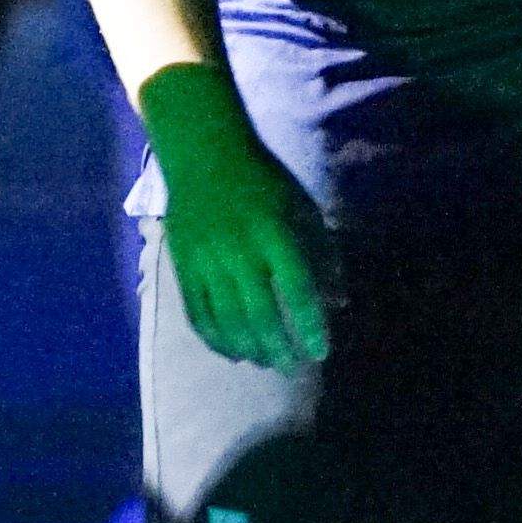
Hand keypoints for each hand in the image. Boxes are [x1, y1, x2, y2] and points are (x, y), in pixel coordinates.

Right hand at [141, 69, 330, 370]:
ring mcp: (207, 261)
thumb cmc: (263, 182)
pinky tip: (230, 352)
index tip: (321, 351)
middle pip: (258, 313)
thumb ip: (322, 255)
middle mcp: (239, 252)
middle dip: (278, 347)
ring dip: (247, 347)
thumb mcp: (303, 209)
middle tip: (291, 366)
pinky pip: (196, 312)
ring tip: (263, 362)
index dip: (309, 325)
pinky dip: (213, 338)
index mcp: (274, 235)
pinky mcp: (183, 266)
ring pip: (225, 318)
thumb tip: (339, 301)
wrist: (204, 155)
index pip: (295, 290)